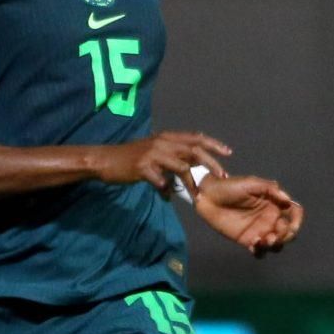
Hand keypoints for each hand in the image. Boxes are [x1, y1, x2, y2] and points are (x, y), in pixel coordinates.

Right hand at [95, 131, 232, 190]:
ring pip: (181, 166)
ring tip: (197, 194)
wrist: (105, 159)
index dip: (213, 144)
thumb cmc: (129, 157)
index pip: (195, 137)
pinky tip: (165, 196)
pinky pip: (161, 182)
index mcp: (166, 137)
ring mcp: (152, 154)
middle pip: (194, 150)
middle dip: (211, 163)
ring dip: (191, 182)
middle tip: (222, 176)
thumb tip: (185, 172)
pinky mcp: (143, 168)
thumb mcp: (152, 152)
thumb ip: (170, 158)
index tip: (228, 153)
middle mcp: (162, 142)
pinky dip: (166, 190)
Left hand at [194, 172, 304, 256]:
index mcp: (274, 204)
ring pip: (276, 244)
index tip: (291, 224)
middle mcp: (270, 218)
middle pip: (288, 232)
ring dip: (275, 244)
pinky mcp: (248, 240)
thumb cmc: (229, 186)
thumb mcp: (250, 183)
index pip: (294, 213)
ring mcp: (260, 230)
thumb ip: (269, 189)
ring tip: (263, 240)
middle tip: (273, 235)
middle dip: (285, 235)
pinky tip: (253, 243)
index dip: (297, 220)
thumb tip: (288, 200)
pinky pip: (260, 251)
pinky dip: (261, 250)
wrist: (208, 197)